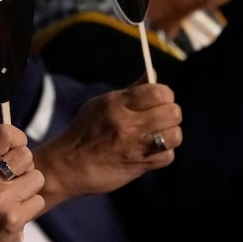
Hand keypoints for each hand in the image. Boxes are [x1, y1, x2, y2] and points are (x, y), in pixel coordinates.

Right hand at [0, 125, 45, 241]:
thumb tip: (14, 137)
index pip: (5, 133)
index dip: (17, 140)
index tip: (15, 153)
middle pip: (26, 155)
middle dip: (26, 168)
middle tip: (13, 183)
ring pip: (37, 178)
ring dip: (30, 190)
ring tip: (12, 201)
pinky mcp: (13, 219)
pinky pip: (38, 201)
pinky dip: (30, 209)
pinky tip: (14, 216)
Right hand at [34, 83, 180, 205]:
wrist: (67, 167)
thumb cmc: (84, 132)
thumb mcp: (101, 104)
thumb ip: (130, 92)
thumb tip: (152, 74)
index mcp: (117, 105)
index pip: (158, 92)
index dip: (164, 94)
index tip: (159, 99)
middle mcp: (128, 124)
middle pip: (172, 112)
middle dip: (170, 112)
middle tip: (160, 117)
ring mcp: (135, 147)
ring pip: (175, 134)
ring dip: (170, 134)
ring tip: (157, 134)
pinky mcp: (140, 166)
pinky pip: (168, 156)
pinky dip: (163, 153)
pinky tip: (149, 150)